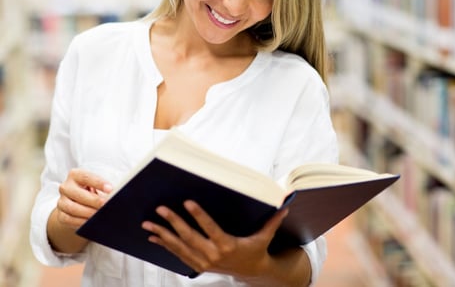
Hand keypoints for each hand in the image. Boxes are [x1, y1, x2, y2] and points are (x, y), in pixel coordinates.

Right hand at [54, 168, 112, 229]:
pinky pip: (69, 219)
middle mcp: (66, 187)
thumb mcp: (98, 185)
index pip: (86, 177)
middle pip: (77, 193)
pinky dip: (81, 221)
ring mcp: (61, 201)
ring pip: (72, 207)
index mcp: (75, 175)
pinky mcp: (61, 215)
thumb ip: (105, 188)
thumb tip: (115, 194)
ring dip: (87, 212)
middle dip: (93, 200)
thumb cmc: (93, 191)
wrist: (80, 204)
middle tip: (106, 204)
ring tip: (100, 214)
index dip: (98, 183)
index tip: (110, 189)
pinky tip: (91, 222)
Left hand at [141, 200, 287, 278]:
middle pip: (189, 237)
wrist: (251, 273)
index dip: (198, 215)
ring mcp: (203, 262)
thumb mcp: (265, 236)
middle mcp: (212, 254)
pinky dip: (165, 245)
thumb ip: (273, 221)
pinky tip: (154, 237)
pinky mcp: (197, 265)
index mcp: (227, 245)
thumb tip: (285, 204)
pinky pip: (177, 254)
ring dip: (163, 234)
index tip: (188, 203)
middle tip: (161, 209)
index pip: (210, 228)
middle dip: (173, 222)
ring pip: (179, 246)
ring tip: (149, 224)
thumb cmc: (256, 250)